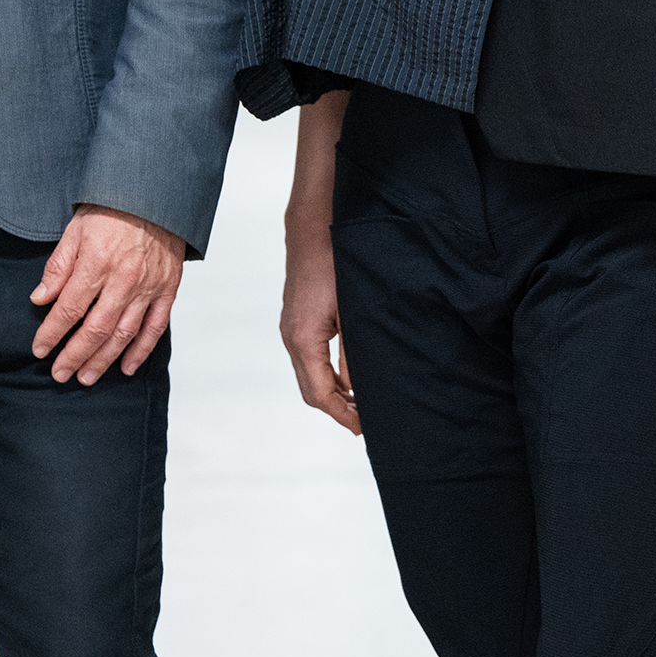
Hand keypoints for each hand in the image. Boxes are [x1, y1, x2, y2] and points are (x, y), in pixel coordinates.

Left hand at [31, 204, 185, 384]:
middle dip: (74, 356)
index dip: (51, 333)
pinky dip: (141, 351)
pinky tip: (126, 367)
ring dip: (102, 360)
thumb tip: (39, 299)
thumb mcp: (75, 230)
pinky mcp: (167, 289)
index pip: (68, 309)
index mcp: (96, 263)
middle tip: (59, 375)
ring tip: (85, 378)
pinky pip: (155, 328)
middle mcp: (123, 280)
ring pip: (123, 335)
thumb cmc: (112, 208)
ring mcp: (148, 287)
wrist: (156, 193)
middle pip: (95, 330)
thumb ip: (58, 267)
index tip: (39, 349)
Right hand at [279, 222, 360, 434]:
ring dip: (332, 391)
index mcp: (304, 339)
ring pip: (308, 374)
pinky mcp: (295, 319)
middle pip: (310, 390)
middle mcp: (291, 337)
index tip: (362, 428)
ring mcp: (290, 328)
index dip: (342, 414)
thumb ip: (354, 353)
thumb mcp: (353, 311)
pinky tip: (348, 374)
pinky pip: (307, 357)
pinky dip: (326, 373)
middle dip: (336, 408)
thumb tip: (360, 387)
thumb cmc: (335, 262)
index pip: (320, 393)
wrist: (313, 227)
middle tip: (365, 421)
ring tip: (361, 402)